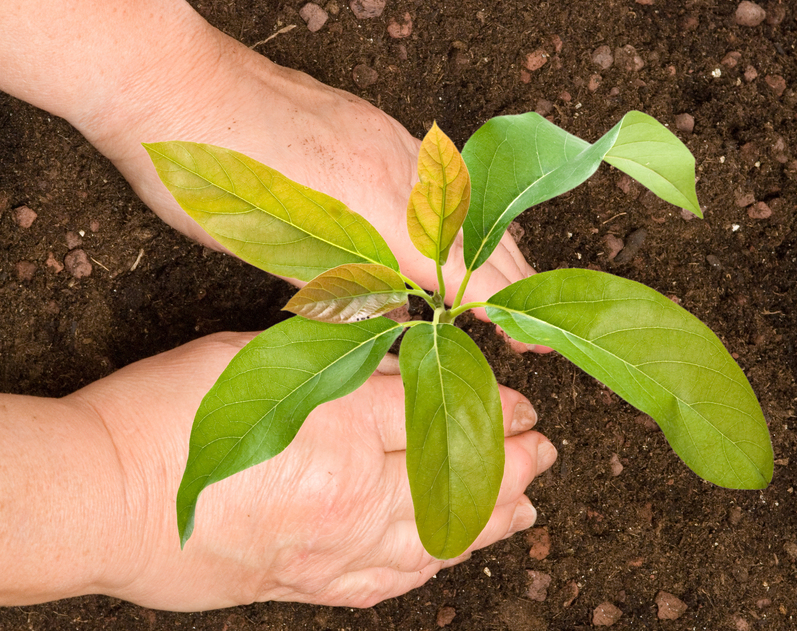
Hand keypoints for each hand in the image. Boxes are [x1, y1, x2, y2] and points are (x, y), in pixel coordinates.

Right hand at [73, 332, 556, 610]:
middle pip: (455, 482)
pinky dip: (431, 566)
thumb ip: (341, 368)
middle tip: (548, 453)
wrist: (100, 496)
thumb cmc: (168, 413)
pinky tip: (454, 556)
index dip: (493, 410)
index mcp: (341, 430)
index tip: (524, 408)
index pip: (441, 415)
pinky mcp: (303, 584)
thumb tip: (404, 368)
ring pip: (434, 541)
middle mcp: (350, 498)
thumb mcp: (260, 361)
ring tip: (527, 509)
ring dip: (490, 522)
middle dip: (514, 466)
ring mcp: (330, 551)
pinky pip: (387, 582)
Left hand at [84, 32, 548, 349]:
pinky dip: (451, 206)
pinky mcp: (369, 118)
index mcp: (374, 205)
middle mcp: (395, 165)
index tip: (525, 337)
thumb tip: (382, 310)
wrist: (175, 79)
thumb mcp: (269, 250)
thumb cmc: (207, 175)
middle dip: (506, 277)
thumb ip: (336, 279)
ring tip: (495, 278)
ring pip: (457, 197)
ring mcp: (385, 134)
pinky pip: (431, 170)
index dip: (496, 306)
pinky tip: (445, 222)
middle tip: (521, 318)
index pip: (457, 267)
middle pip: (473, 229)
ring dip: (483, 241)